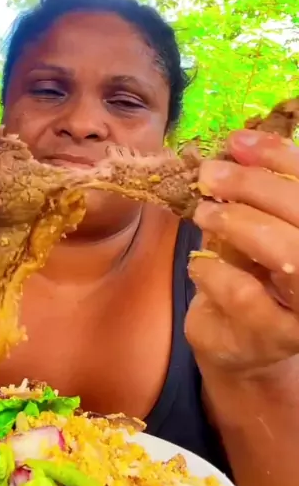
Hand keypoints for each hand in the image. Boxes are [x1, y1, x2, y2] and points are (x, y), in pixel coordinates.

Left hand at [186, 129, 298, 372]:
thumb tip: (240, 144)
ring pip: (284, 255)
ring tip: (204, 213)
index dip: (281, 157)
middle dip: (253, 186)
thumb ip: (258, 191)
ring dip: (235, 223)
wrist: (242, 343)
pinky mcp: (275, 336)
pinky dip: (212, 269)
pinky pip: (243, 293)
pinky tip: (200, 263)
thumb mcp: (259, 227)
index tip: (239, 141)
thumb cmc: (254, 274)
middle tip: (210, 175)